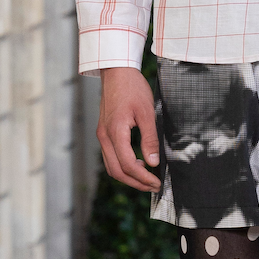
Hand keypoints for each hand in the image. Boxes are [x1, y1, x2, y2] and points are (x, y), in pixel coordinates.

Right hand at [97, 67, 161, 192]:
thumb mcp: (147, 112)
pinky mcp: (104, 132)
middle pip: (117, 171)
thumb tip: (153, 163)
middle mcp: (104, 136)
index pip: (128, 165)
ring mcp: (102, 135)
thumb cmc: (132, 88)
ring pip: (111, 166)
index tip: (157, 182)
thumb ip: (150, 139)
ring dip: (128, 176)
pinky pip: (110, 157)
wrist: (116, 71)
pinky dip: (123, 166)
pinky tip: (137, 163)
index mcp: (115, 132)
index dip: (143, 178)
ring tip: (147, 178)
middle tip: (154, 186)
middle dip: (136, 182)